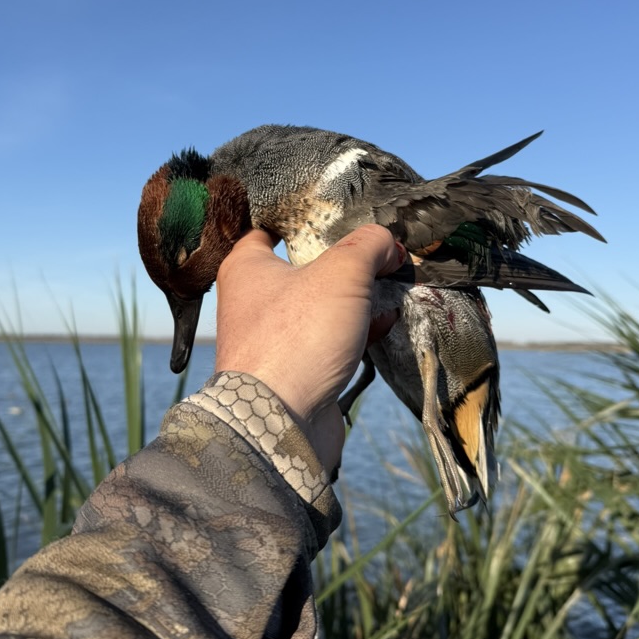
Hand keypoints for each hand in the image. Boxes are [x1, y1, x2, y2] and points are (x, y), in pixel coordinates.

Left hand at [215, 225, 401, 473]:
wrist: (280, 423)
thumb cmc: (297, 337)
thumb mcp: (342, 272)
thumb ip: (368, 245)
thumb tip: (388, 242)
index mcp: (247, 266)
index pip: (273, 226)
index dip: (310, 218)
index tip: (344, 215)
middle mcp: (254, 299)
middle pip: (307, 266)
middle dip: (347, 262)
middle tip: (380, 253)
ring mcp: (275, 336)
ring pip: (323, 304)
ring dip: (358, 299)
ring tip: (391, 287)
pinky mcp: (295, 368)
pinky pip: (330, 339)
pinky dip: (356, 331)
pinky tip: (384, 323)